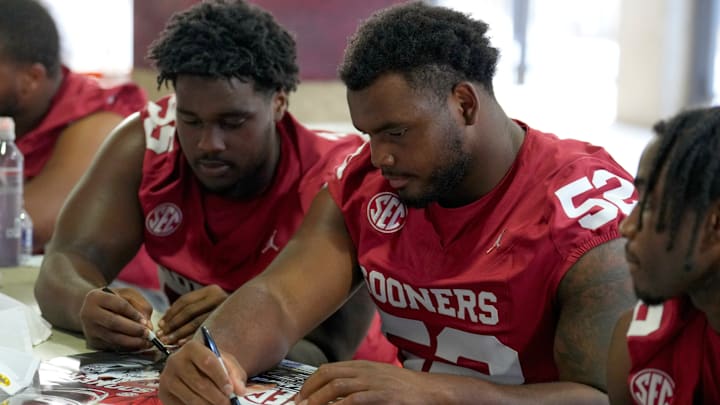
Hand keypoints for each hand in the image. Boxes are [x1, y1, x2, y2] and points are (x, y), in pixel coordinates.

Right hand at [80, 287, 153, 350]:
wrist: (92, 310)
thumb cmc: (114, 300)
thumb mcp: (127, 295)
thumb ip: (140, 306)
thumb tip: (148, 326)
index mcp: (96, 297)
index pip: (118, 305)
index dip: (134, 313)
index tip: (145, 321)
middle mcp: (89, 313)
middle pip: (114, 323)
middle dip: (134, 330)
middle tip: (148, 334)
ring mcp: (89, 329)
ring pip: (113, 338)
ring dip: (133, 342)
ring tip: (146, 342)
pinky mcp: (92, 342)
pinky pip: (112, 346)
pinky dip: (127, 347)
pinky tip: (138, 345)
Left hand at [157, 284, 228, 344]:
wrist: (254, 312)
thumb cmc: (225, 312)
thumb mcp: (210, 303)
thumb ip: (193, 308)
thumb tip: (167, 323)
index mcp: (211, 290)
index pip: (185, 301)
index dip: (171, 313)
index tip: (161, 325)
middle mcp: (219, 297)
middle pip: (189, 312)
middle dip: (173, 325)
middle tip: (161, 336)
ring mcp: (224, 310)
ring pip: (196, 323)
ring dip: (179, 333)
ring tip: (168, 342)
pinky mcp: (227, 322)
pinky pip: (204, 331)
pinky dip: (191, 338)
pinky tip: (182, 344)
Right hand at [159, 339, 246, 403]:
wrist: (194, 368)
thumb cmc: (213, 365)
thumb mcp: (226, 363)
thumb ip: (234, 374)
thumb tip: (240, 391)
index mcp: (192, 347)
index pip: (208, 362)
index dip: (221, 378)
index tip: (231, 390)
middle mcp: (175, 360)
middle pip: (199, 383)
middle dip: (217, 397)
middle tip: (229, 404)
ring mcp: (167, 378)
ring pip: (191, 398)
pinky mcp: (163, 394)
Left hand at [296, 361, 445, 404]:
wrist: (431, 391)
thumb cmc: (405, 389)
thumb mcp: (378, 380)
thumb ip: (358, 383)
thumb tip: (335, 395)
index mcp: (362, 366)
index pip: (328, 369)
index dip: (311, 382)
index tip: (301, 397)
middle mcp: (365, 371)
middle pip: (328, 374)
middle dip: (309, 390)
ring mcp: (374, 382)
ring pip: (337, 385)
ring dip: (318, 399)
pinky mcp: (384, 395)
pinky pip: (355, 399)